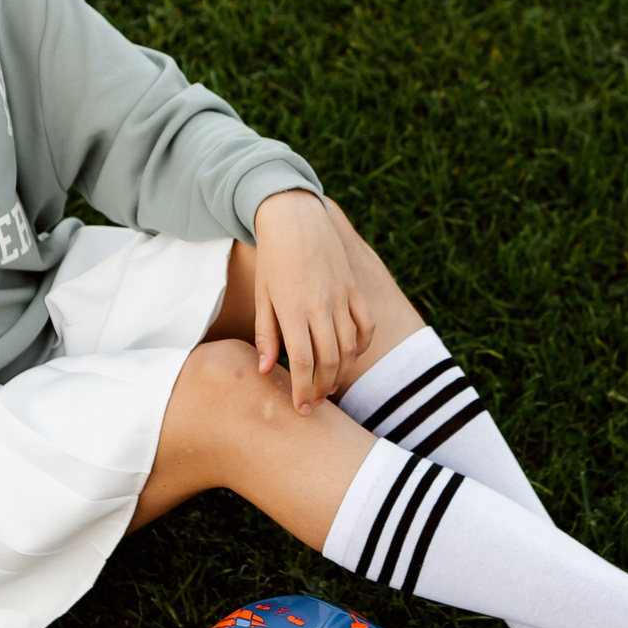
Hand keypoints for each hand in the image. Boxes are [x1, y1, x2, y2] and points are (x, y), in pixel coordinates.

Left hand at [252, 190, 373, 414]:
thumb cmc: (272, 260)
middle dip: (323, 388)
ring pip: (349, 347)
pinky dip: (362, 346)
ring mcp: (341, 296)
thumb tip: (266, 371)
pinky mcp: (355, 288)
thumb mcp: (262, 296)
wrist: (294, 218)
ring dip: (341, 373)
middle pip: (330, 360)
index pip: (303, 362)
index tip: (301, 409)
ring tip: (330, 386)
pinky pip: (366, 325)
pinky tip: (351, 357)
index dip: (304, 390)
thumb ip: (265, 334)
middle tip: (315, 403)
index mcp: (293, 309)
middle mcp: (320, 305)